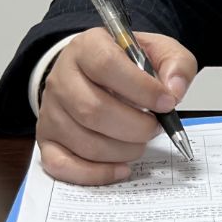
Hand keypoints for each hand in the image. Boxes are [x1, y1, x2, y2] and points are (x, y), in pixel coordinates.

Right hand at [35, 26, 196, 184]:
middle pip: (93, 110)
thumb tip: (174, 90)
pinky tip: (121, 168)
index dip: (140, 88)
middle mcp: (61, 78)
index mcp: (88, 47)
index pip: (107, 65)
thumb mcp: (157, 50)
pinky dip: (96, 174)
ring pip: (83, 141)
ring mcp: (50, 111)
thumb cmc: (126, 64)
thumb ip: (175, 63)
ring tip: (140, 141)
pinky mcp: (46, 139)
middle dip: (134, 126)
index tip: (166, 103)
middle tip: (155, 127)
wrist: (93, 71)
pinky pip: (62, 166)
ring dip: (122, 150)